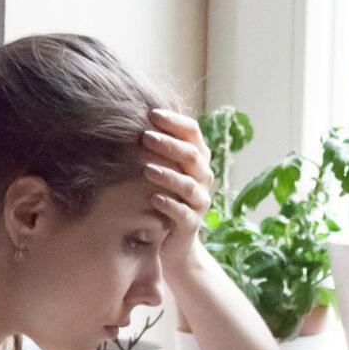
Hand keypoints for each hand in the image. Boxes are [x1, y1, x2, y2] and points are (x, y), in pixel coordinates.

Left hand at [139, 107, 214, 280]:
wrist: (174, 241)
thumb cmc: (166, 196)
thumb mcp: (165, 167)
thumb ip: (160, 143)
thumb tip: (144, 108)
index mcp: (198, 159)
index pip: (193, 132)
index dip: (175, 121)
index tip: (152, 114)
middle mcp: (203, 177)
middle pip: (192, 155)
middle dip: (169, 144)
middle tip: (145, 136)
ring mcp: (199, 201)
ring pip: (189, 184)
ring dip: (168, 175)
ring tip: (146, 169)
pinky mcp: (192, 223)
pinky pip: (183, 212)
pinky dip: (169, 204)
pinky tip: (153, 199)